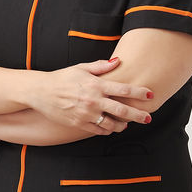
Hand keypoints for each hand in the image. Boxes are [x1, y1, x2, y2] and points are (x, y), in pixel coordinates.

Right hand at [37, 58, 153, 134]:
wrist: (41, 92)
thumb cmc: (63, 78)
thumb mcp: (82, 68)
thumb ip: (101, 66)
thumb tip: (118, 61)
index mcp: (96, 85)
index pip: (123, 90)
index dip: (139, 93)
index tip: (150, 94)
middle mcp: (93, 100)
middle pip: (122, 110)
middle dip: (138, 115)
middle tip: (148, 117)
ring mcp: (86, 114)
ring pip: (111, 124)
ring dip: (123, 125)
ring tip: (127, 124)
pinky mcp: (79, 124)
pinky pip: (98, 130)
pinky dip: (108, 130)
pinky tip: (111, 128)